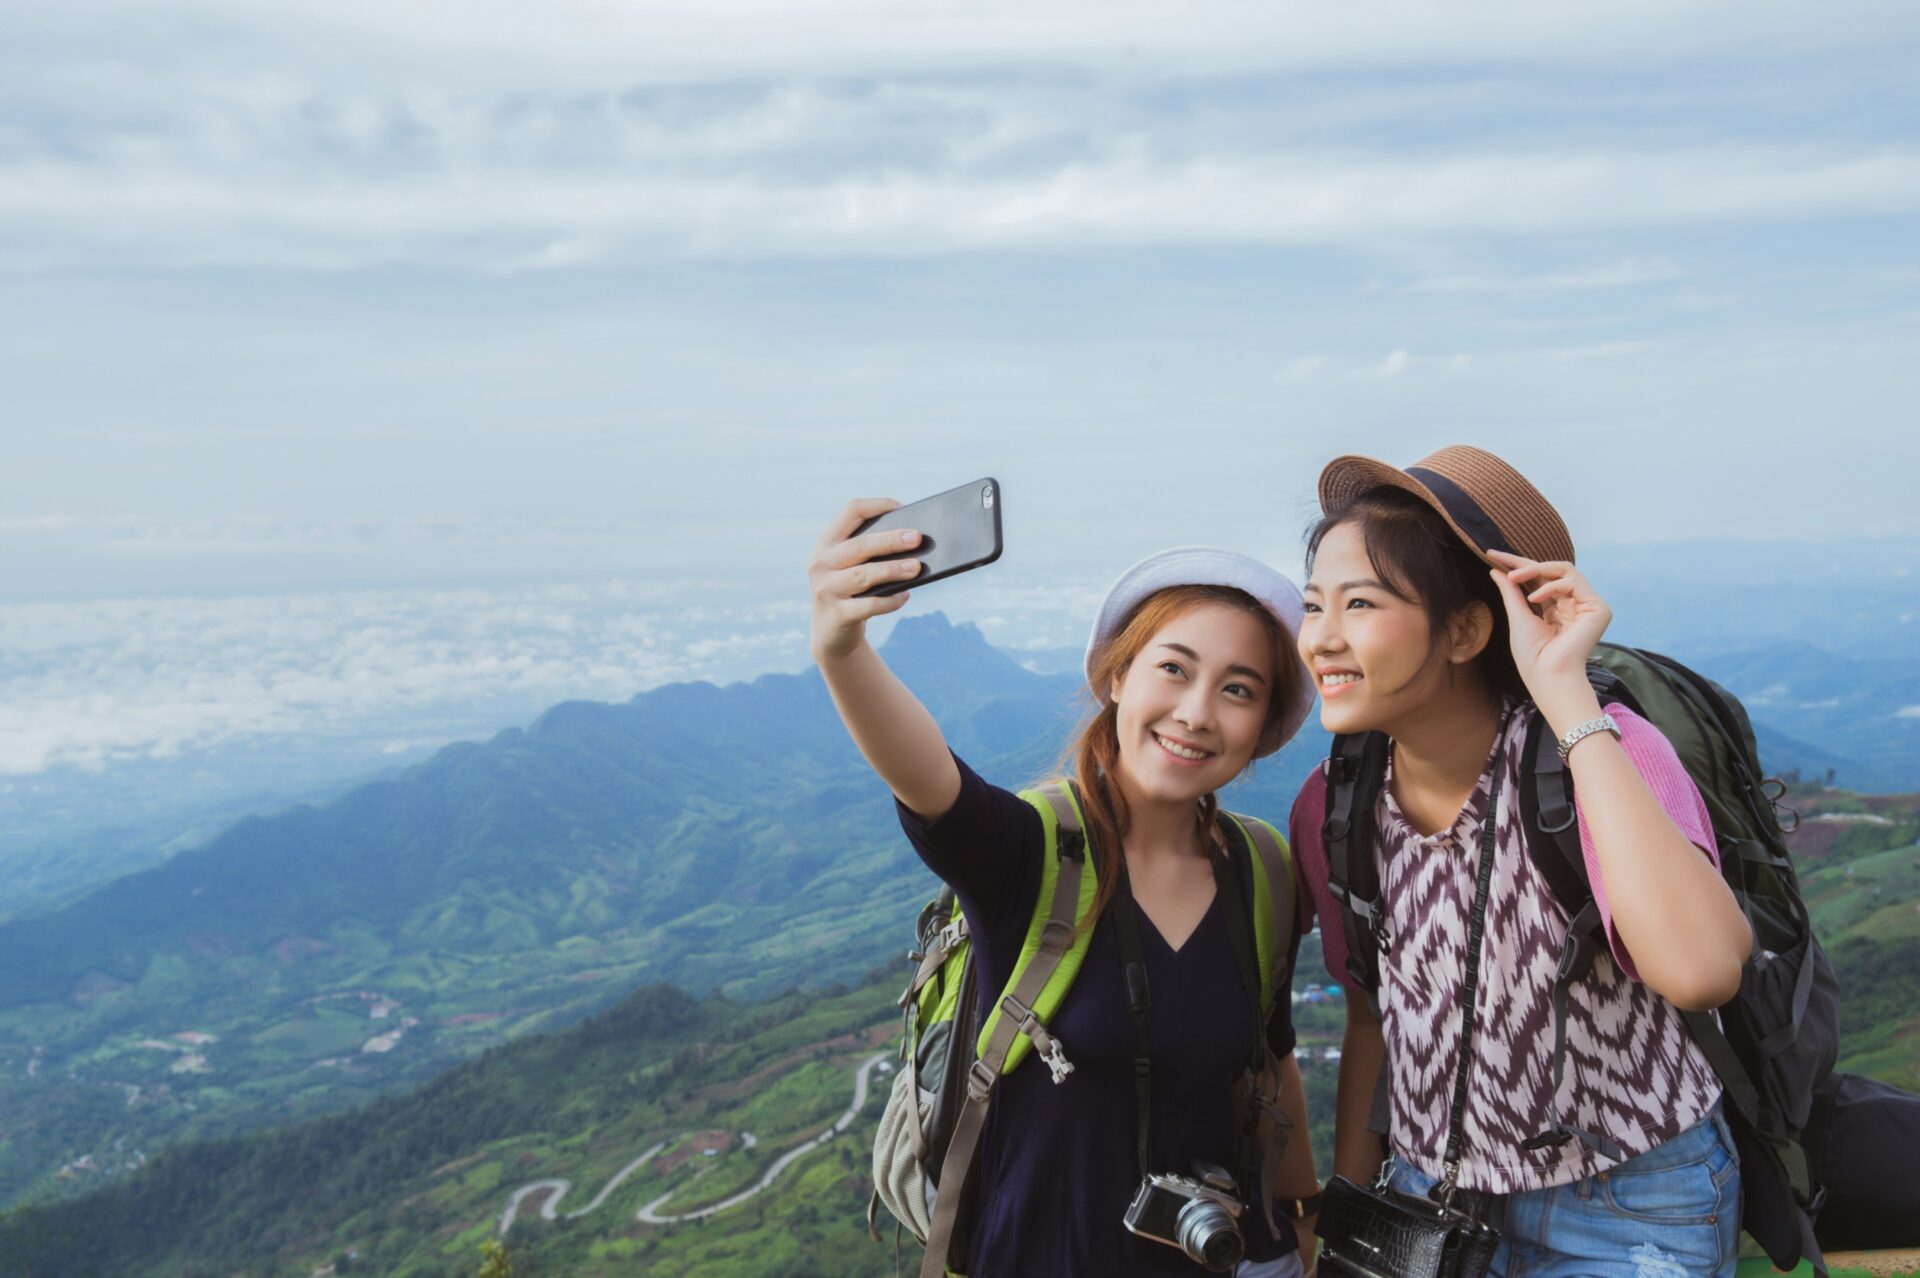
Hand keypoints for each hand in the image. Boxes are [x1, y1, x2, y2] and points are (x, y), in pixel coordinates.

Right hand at [808, 498, 922, 661]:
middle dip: (890, 541)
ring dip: (893, 570)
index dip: (878, 506)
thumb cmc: (852, 590)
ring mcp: (826, 589)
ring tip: (916, 568)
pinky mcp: (836, 614)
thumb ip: (872, 551)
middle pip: (860, 545)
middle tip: (917, 538)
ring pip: (864, 575)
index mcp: (827, 542)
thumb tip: (912, 540)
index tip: (902, 508)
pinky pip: (868, 605)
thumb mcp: (854, 565)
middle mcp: (821, 562)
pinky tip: (905, 596)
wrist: (831, 633)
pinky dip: (890, 600)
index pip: (852, 511)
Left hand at [1487, 549, 1610, 717]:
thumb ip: (1512, 592)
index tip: (1492, 557)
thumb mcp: (1518, 617)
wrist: (1548, 675)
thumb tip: (1497, 571)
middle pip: (1551, 571)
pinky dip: (1551, 585)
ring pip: (1564, 570)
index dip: (1517, 566)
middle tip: (1498, 558)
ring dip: (1535, 570)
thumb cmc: (1532, 656)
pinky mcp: (1598, 609)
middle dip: (1523, 562)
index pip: (1539, 580)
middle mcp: (1573, 605)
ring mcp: (1587, 606)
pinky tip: (1534, 598)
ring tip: (1514, 578)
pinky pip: (1573, 582)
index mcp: (1556, 609)